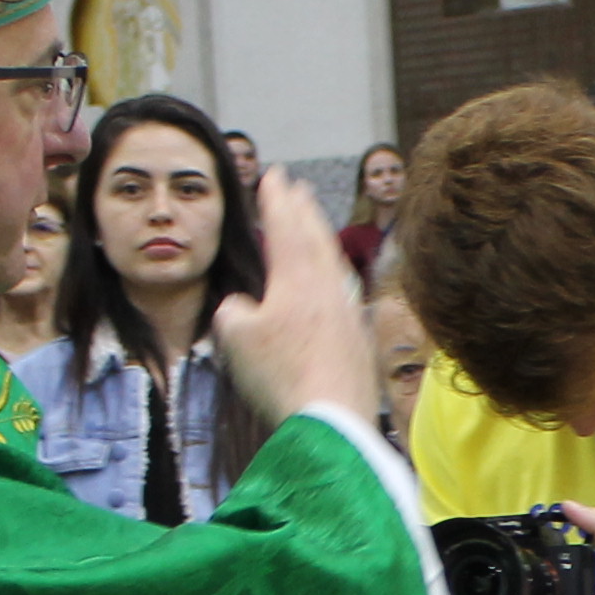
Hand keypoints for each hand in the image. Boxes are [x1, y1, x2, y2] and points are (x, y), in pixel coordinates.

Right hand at [211, 172, 376, 428]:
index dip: (276, 198)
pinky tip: (334, 281)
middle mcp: (329, 286)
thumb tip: (245, 307)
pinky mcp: (360, 338)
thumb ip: (234, 310)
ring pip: (334, 263)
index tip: (274, 174)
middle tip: (296, 186)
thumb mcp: (234, 337)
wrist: (335, 420)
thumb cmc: (281, 375)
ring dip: (321, 238)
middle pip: (315, 236)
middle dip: (303, 209)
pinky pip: (344, 291)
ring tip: (314, 225)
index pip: (285, 225)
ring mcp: (350, 310)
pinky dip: (333, 274)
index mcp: (297, 277)